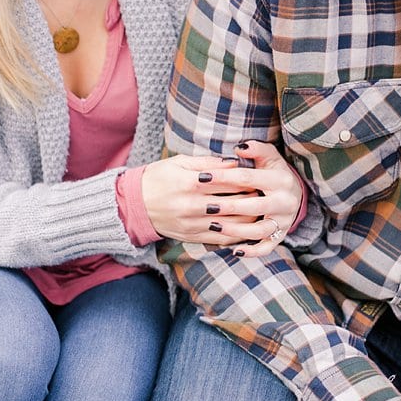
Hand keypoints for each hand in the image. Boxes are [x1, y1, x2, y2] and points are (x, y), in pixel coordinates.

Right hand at [140, 155, 255, 245]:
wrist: (135, 204)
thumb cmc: (158, 178)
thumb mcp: (179, 163)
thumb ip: (207, 162)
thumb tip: (233, 161)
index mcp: (189, 183)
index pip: (226, 180)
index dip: (245, 178)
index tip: (259, 176)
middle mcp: (191, 205)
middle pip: (231, 202)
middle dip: (250, 198)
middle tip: (265, 193)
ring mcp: (191, 223)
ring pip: (229, 224)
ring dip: (248, 218)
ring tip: (262, 211)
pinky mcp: (191, 236)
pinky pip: (219, 239)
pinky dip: (236, 235)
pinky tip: (248, 230)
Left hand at [216, 140, 304, 257]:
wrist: (295, 193)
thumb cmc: (273, 171)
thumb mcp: (269, 156)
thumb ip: (255, 149)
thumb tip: (239, 149)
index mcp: (280, 179)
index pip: (248, 178)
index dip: (224, 176)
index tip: (202, 177)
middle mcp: (285, 202)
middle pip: (255, 206)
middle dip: (229, 206)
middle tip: (206, 206)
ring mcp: (283, 221)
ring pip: (260, 230)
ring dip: (236, 230)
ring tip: (214, 226)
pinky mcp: (281, 236)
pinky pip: (267, 247)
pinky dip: (252, 251)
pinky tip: (234, 251)